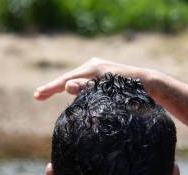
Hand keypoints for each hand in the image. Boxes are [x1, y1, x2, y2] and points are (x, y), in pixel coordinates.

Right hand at [33, 58, 153, 100]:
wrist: (150, 84)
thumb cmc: (131, 91)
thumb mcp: (108, 92)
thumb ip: (87, 89)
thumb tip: (66, 87)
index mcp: (93, 69)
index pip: (67, 80)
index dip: (51, 88)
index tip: (37, 95)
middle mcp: (94, 65)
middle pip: (69, 78)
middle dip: (53, 87)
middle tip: (37, 96)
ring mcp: (99, 68)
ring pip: (77, 80)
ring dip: (64, 87)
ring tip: (48, 94)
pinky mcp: (103, 74)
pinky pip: (86, 81)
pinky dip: (76, 88)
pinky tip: (71, 94)